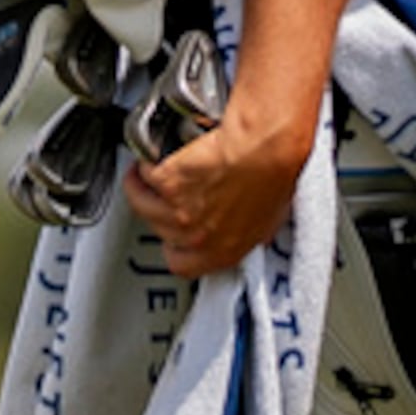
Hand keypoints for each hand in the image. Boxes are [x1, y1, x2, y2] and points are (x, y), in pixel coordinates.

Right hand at [122, 116, 309, 279]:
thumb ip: (243, 229)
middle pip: (160, 231)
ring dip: (141, 188)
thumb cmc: (274, 177)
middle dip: (159, 211)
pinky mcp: (167, 184)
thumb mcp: (267, 216)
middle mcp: (199, 237)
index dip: (174, 248)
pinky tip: (154, 157)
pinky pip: (146, 175)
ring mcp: (179, 212)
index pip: (184, 265)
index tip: (173, 237)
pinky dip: (147, 164)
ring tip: (146, 174)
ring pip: (142, 203)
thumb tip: (239, 223)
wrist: (266, 148)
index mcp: (224, 252)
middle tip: (161, 195)